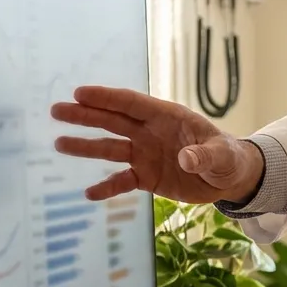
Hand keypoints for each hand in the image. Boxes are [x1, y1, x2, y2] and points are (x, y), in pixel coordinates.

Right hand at [50, 85, 264, 203]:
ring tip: (59, 144)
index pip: (132, 104)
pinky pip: (122, 181)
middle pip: (113, 121)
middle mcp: (150, 132)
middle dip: (85, 115)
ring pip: (111, 148)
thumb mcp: (222, 157)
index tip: (79, 93)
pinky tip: (88, 194)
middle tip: (56, 110)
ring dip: (86, 146)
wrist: (230, 179)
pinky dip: (107, 187)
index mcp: (167, 118)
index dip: (107, 98)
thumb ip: (205, 156)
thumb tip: (186, 158)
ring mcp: (146, 154)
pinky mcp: (146, 177)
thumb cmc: (228, 159)